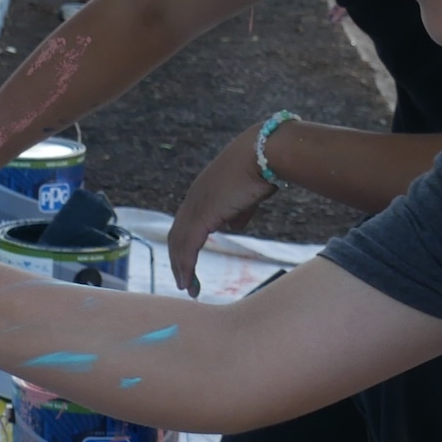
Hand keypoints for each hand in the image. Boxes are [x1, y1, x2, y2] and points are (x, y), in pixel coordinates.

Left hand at [169, 123, 278, 296]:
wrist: (264, 153)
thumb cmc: (261, 168)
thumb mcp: (248, 195)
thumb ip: (239, 212)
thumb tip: (234, 226)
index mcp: (203, 192)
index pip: (186, 223)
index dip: (185, 245)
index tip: (188, 264)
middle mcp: (194, 198)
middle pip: (177, 234)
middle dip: (179, 259)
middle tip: (183, 282)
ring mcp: (196, 205)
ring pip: (179, 242)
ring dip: (181, 267)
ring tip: (186, 288)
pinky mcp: (202, 214)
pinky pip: (188, 245)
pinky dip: (186, 265)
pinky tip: (188, 281)